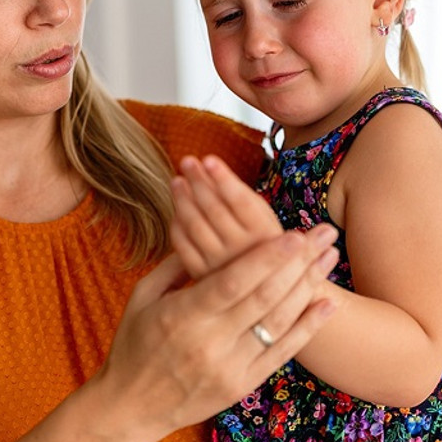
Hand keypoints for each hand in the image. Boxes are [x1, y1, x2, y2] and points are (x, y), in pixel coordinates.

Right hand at [95, 223, 339, 441]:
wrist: (129, 409)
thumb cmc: (132, 346)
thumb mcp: (142, 298)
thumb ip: (175, 264)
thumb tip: (206, 231)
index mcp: (182, 316)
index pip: (232, 281)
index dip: (267, 257)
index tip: (294, 233)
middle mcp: (209, 343)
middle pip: (265, 297)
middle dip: (299, 262)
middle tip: (324, 234)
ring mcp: (229, 368)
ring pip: (279, 323)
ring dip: (309, 287)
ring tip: (330, 258)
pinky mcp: (242, 386)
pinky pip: (282, 354)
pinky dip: (307, 328)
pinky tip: (327, 304)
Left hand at [170, 155, 284, 278]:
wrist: (261, 283)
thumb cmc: (260, 240)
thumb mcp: (262, 217)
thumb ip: (239, 193)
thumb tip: (207, 164)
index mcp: (264, 233)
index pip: (240, 200)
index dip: (223, 178)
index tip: (209, 158)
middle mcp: (242, 251)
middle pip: (213, 209)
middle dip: (198, 181)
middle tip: (187, 161)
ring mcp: (219, 265)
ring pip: (194, 224)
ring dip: (182, 198)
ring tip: (177, 180)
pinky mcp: (200, 274)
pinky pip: (182, 243)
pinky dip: (177, 223)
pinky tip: (178, 208)